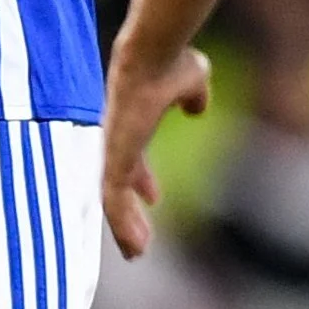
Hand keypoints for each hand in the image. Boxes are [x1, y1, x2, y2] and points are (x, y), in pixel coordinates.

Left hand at [100, 44, 212, 259]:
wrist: (154, 56)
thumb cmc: (171, 61)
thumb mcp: (192, 81)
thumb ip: (193, 96)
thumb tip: (196, 108)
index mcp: (132, 124)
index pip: (131, 159)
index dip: (141, 180)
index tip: (153, 197)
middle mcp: (117, 139)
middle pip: (117, 183)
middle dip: (128, 210)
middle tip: (138, 236)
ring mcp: (112, 149)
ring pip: (112, 199)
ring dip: (124, 227)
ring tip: (136, 253)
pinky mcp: (112, 158)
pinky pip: (111, 200)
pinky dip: (121, 225)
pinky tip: (134, 247)